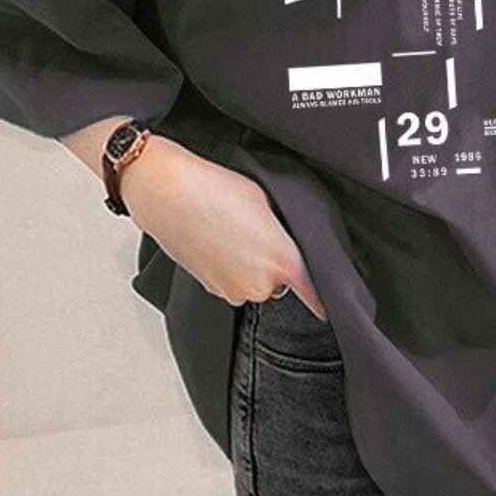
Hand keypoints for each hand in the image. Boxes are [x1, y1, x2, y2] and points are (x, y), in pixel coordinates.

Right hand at [119, 137, 326, 318]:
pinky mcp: (212, 289)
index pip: (314, 291)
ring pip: (254, 284)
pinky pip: (232, 284)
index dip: (321, 298)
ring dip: (250, 268)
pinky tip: (218, 243)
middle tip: (258, 235)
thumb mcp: (268, 203)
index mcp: (284, 261)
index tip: (328, 305)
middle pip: (280, 283)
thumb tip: (287, 245)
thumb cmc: (217, 190)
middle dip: (275, 265)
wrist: (168, 194)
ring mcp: (234, 290)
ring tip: (233, 235)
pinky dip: (230, 269)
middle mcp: (261, 284)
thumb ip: (285, 233)